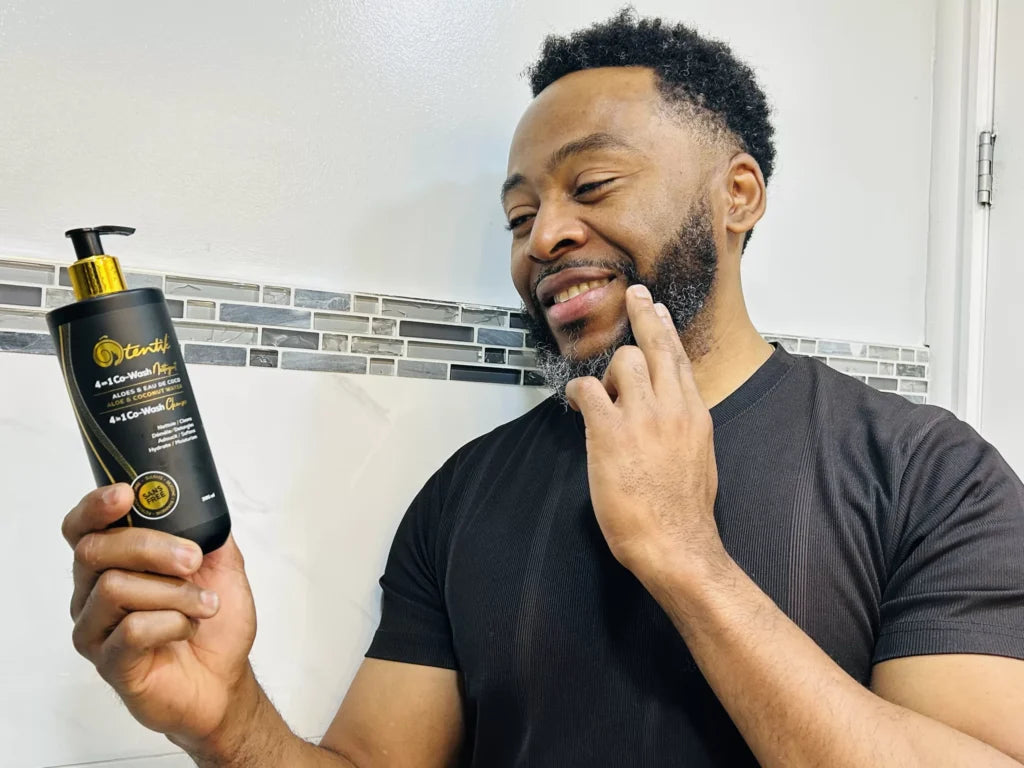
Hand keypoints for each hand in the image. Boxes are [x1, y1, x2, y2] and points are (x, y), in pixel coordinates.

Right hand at [63, 484, 257, 752]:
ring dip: (174, 593)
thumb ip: (208, 533)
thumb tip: (205, 502)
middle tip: (193, 560)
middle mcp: (92, 594)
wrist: (223, 681)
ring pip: (114, 588)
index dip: (95, 507)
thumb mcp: (222, 567)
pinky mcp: (109, 663)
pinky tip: (188, 629)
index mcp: (113, 564)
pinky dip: (172, 624)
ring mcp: (96, 630)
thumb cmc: (213, 624)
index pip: (82, 528)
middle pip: (96, 550)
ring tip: (206, 605)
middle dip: (151, 547)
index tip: (126, 494)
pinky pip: (130, 631)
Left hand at [565, 284, 724, 584]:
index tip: (657, 309)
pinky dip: (579, 391)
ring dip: (609, 373)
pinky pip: (588, 390)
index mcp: (695, 414)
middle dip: (643, 315)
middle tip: (634, 295)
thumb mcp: (700, 459)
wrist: (675, 542)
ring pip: (623, 361)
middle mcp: (673, 407)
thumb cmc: (685, 512)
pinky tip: (577, 402)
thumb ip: (686, 429)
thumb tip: (673, 418)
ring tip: (605, 398)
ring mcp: (642, 417)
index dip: (665, 330)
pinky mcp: (610, 431)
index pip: (679, 360)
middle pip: (656, 345)